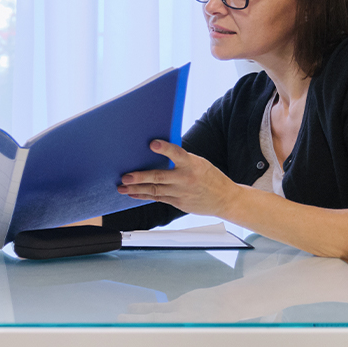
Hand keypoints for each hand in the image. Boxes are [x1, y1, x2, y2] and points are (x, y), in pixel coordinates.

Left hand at [117, 140, 241, 217]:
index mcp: (192, 164)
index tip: (153, 144)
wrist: (225, 199)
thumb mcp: (199, 162)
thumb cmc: (209, 176)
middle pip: (159, 177)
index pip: (177, 153)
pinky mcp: (178, 202)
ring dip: (136, 189)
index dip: (165, 148)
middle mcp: (185, 179)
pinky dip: (144, 196)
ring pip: (154, 191)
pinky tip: (133, 194)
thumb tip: (158, 151)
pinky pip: (158, 199)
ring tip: (122, 187)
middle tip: (125, 176)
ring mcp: (181, 193)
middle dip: (140, 177)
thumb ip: (181, 159)